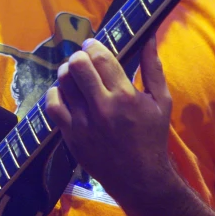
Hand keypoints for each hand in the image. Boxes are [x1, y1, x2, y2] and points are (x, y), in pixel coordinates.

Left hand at [46, 36, 172, 206]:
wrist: (140, 178)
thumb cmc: (152, 136)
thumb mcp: (161, 101)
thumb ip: (153, 67)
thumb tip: (148, 36)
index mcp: (125, 96)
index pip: (100, 58)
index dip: (92, 46)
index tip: (92, 44)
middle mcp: (102, 108)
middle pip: (78, 66)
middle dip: (79, 56)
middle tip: (83, 59)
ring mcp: (84, 123)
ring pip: (63, 82)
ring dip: (67, 72)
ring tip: (75, 74)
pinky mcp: (71, 136)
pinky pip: (52, 105)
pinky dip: (56, 93)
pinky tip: (65, 93)